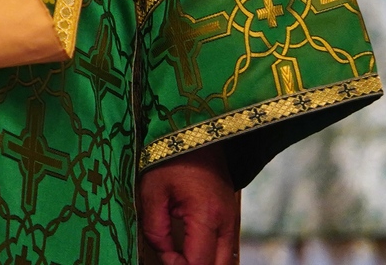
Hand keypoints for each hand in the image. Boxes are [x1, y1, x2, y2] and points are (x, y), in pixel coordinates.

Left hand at [140, 148, 238, 264]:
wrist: (196, 133)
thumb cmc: (170, 157)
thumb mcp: (152, 190)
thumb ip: (154, 227)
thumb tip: (163, 253)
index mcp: (206, 215)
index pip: (198, 263)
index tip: (162, 254)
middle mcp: (226, 223)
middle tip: (172, 259)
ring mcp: (232, 221)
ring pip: (225, 261)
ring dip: (203, 263)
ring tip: (179, 256)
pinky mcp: (230, 218)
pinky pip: (225, 249)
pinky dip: (211, 256)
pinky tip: (191, 251)